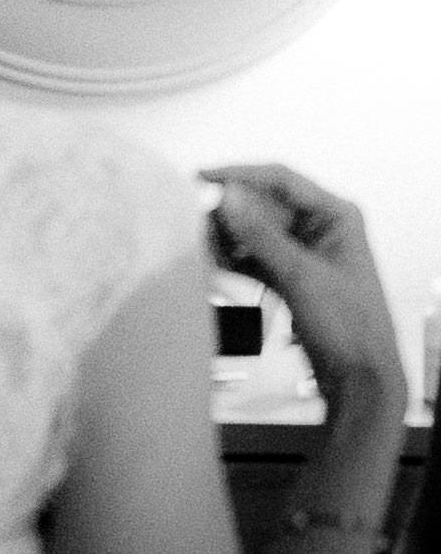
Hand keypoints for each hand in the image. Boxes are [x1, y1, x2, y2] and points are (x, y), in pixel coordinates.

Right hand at [199, 164, 405, 413]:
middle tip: (195, 221)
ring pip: (253, 231)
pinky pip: (251, 255)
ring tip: (202, 248)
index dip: (239, 174)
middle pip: (262, 204)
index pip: (281, 179)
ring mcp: (302, 252)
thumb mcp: (301, 275)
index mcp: (336, 216)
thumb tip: (226, 196)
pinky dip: (232, 260)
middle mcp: (320, 228)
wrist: (359, 379)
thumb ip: (260, 234)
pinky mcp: (288, 274)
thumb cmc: (349, 326)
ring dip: (227, 238)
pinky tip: (213, 267)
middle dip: (229, 213)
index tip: (202, 178)